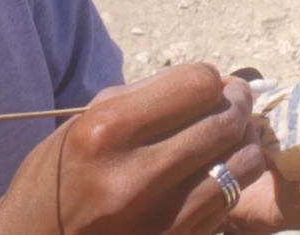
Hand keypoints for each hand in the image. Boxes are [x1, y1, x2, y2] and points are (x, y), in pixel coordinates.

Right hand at [0, 64, 263, 234]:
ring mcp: (158, 220)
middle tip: (238, 102)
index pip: (195, 85)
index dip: (211, 79)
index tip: (212, 84)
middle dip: (238, 106)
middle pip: (223, 123)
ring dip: (244, 146)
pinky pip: (226, 205)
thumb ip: (142, 98)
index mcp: (106, 132)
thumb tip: (208, 80)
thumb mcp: (81, 125)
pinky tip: (218, 174)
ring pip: (239, 166)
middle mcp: (134, 177)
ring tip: (235, 139)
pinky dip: (231, 184)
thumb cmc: (55, 180)